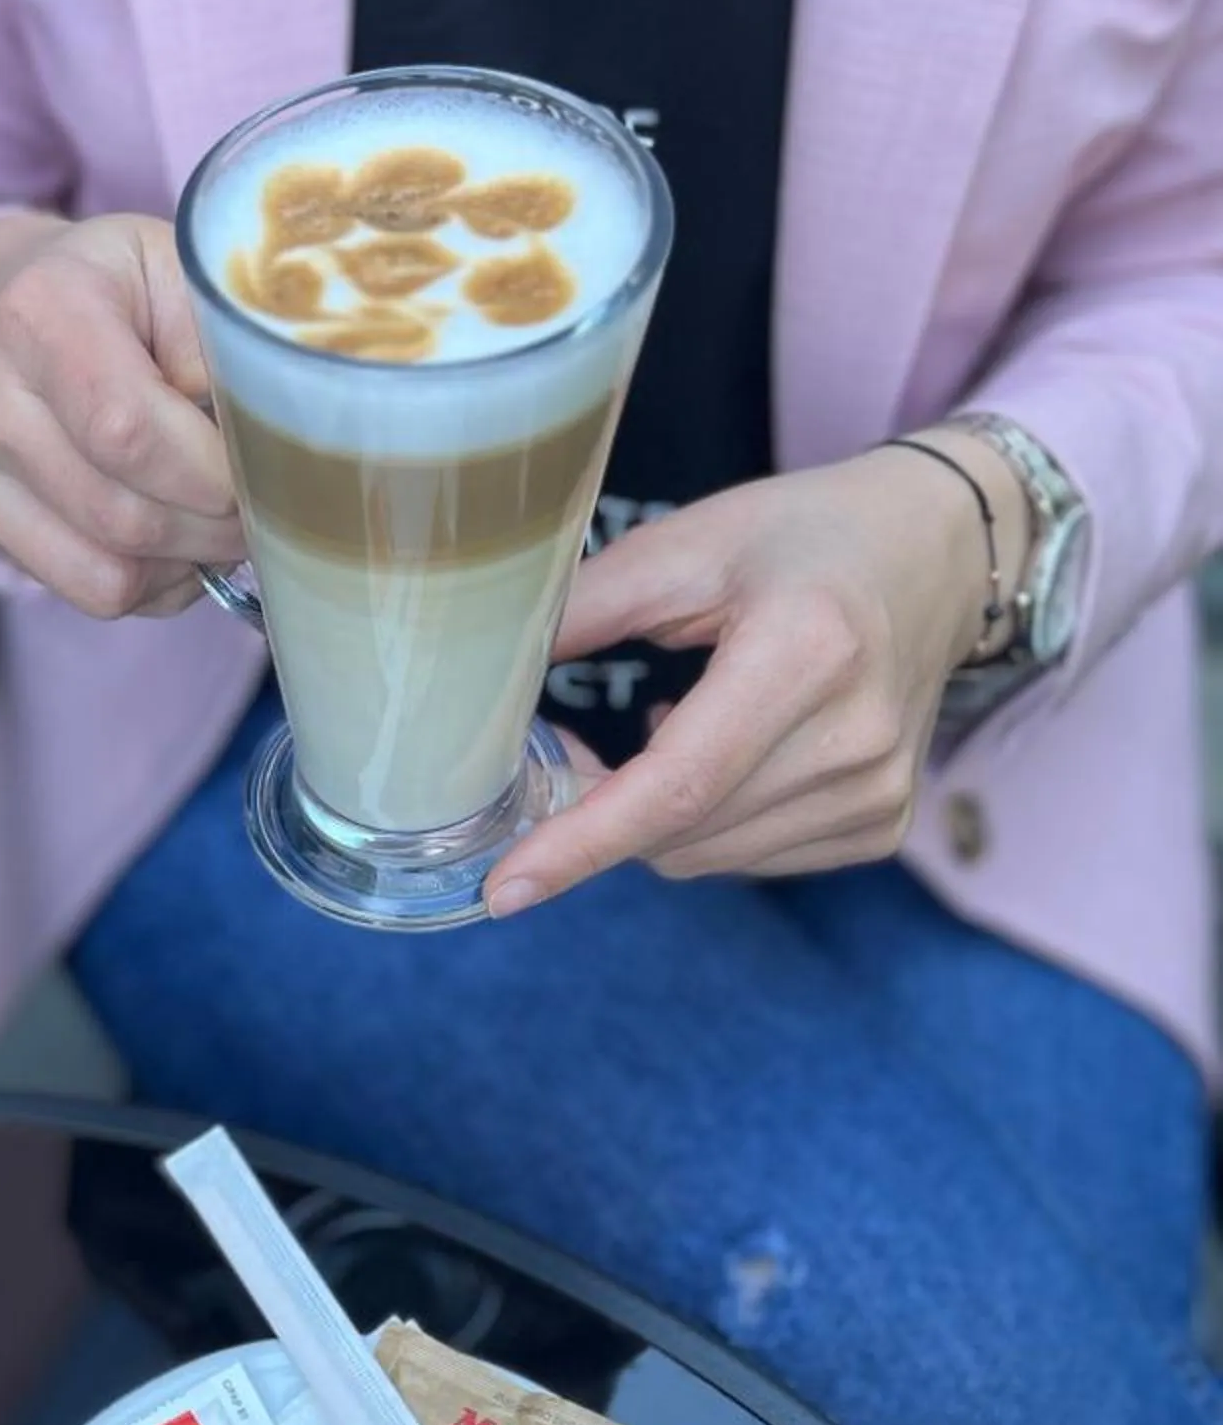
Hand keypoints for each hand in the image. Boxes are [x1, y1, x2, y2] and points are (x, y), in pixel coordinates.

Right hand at [0, 210, 242, 616]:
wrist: (1, 300)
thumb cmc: (115, 287)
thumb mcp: (180, 273)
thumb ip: (224, 345)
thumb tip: (259, 445)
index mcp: (40, 311)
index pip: (127, 431)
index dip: (210, 471)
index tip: (260, 467)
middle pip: (122, 516)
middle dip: (214, 527)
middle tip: (259, 504)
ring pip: (109, 572)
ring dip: (188, 562)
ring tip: (218, 519)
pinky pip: (87, 589)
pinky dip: (152, 583)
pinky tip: (172, 540)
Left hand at [484, 433, 1033, 914]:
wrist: (938, 552)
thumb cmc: (806, 538)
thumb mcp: (691, 542)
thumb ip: (588, 608)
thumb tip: (487, 676)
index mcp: (806, 653)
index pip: (677, 785)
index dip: (581, 841)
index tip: (504, 886)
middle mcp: (855, 739)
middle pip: (680, 831)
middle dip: (602, 810)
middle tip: (587, 742)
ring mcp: (878, 793)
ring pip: (705, 857)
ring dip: (658, 817)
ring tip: (682, 722)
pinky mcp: (883, 826)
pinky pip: (749, 860)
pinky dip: (709, 823)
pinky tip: (731, 752)